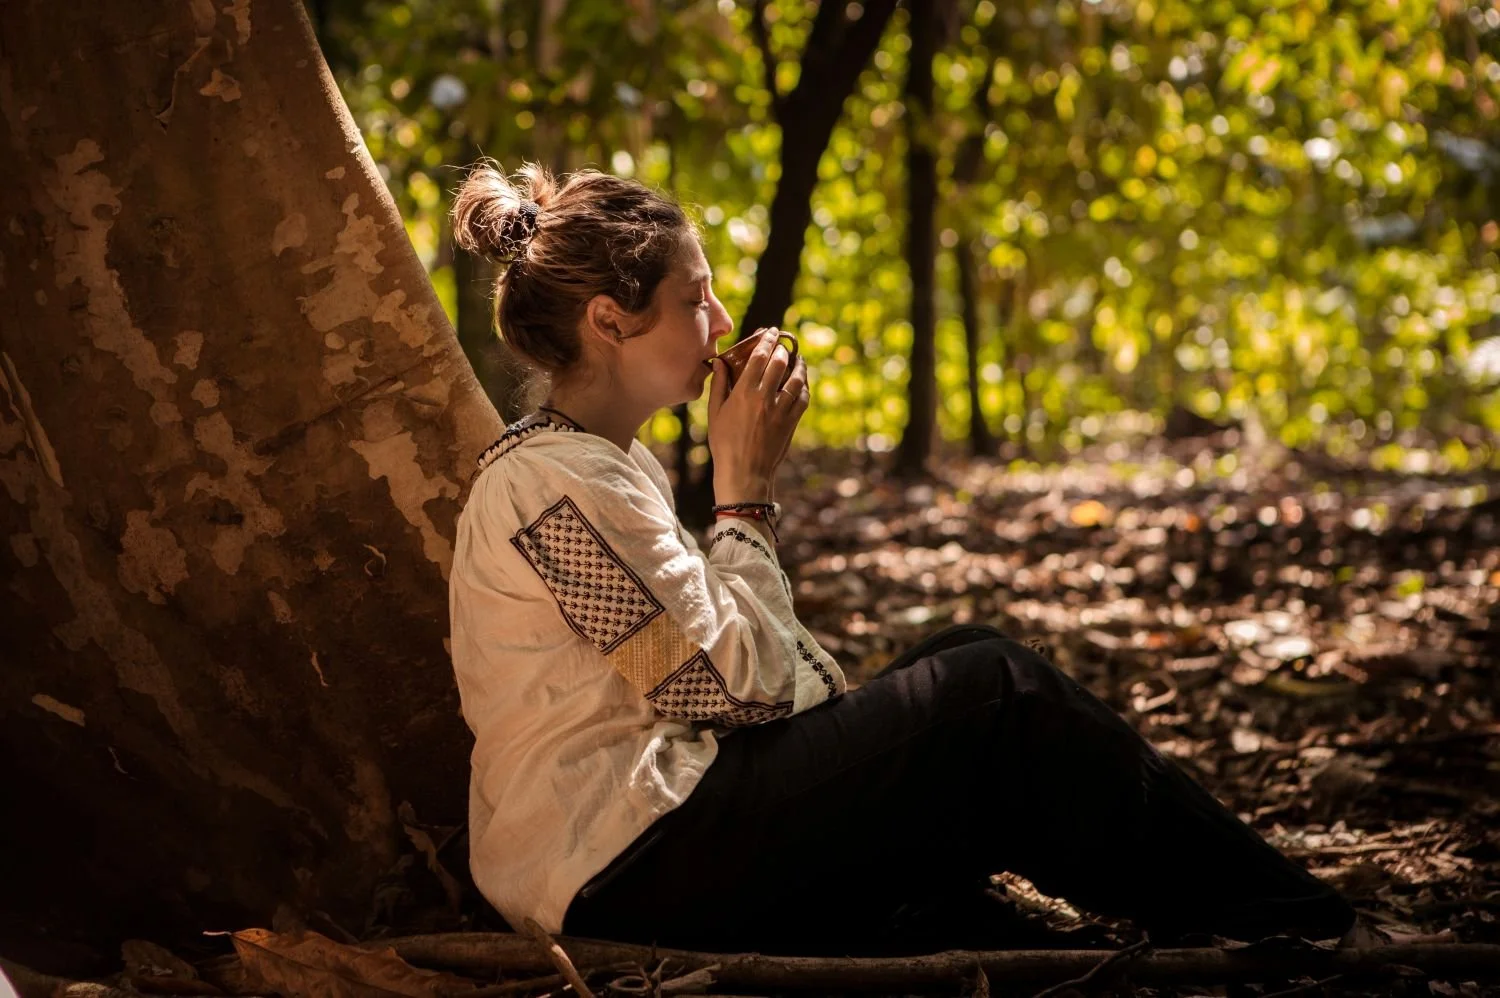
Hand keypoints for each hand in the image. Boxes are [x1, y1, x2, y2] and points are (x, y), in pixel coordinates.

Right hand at [707, 328, 808, 499]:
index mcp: (744, 393)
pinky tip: (802, 383)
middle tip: (782, 341)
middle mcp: (765, 398)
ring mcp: (781, 410)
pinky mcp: (791, 423)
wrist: (745, 474)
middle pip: (779, 363)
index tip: (770, 331)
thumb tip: (719, 362)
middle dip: (782, 348)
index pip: (758, 357)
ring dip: (798, 365)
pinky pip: (803, 398)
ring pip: (796, 379)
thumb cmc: (724, 445)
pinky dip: (804, 387)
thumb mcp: (715, 414)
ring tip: (797, 358)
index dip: (766, 340)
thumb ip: (719, 385)